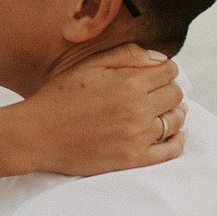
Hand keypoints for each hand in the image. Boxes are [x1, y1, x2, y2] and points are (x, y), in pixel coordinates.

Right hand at [0, 46, 184, 176]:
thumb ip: (127, 56)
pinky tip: (175, 135)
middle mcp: (137, 108)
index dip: (167, 70)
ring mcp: (137, 136)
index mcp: (128, 82)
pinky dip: (178, 141)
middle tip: (160, 93)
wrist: (38, 134)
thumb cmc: (61, 96)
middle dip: (171, 90)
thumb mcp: (89, 66)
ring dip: (175, 114)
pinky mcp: (133, 159)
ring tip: (166, 112)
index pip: (169, 72)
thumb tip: (161, 59)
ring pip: (175, 121)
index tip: (160, 74)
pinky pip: (170, 151)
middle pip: (176, 95)